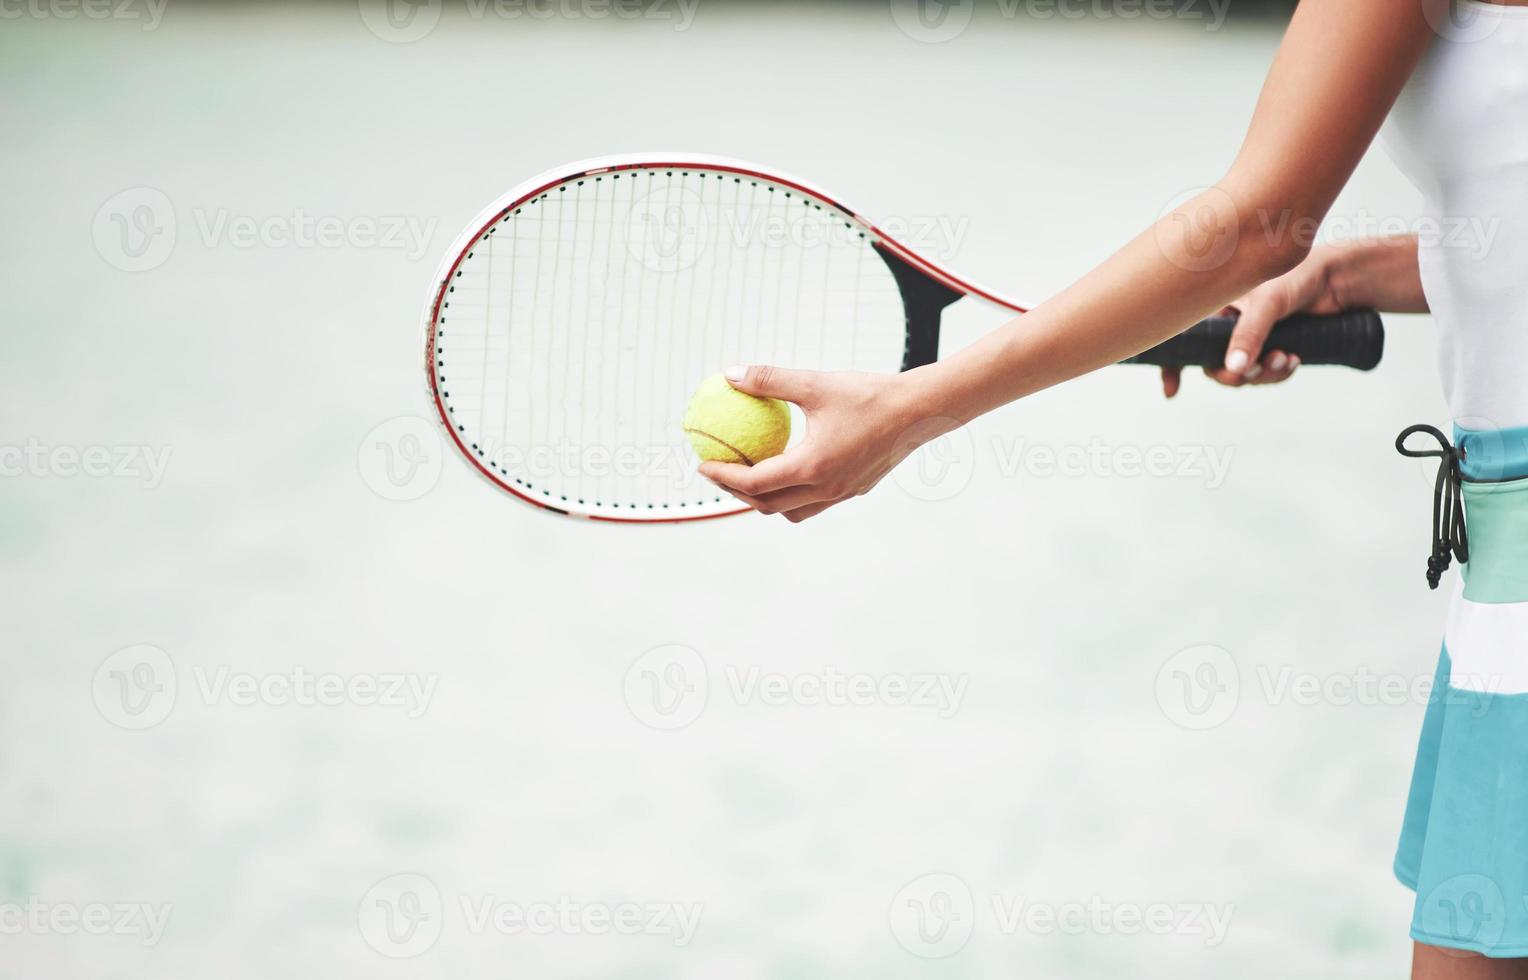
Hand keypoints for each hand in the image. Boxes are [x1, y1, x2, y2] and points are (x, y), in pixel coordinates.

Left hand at [697, 366, 934, 522]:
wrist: (922, 411)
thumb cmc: (870, 394)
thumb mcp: (815, 383)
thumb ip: (770, 380)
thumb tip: (732, 374)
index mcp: (812, 467)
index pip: (753, 483)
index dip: (723, 476)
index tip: (703, 464)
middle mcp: (825, 489)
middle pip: (767, 505)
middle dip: (736, 493)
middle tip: (719, 470)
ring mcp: (842, 493)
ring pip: (792, 511)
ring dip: (765, 500)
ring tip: (749, 476)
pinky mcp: (855, 489)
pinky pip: (813, 503)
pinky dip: (792, 494)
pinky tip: (787, 469)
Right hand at [1161, 246, 1342, 396]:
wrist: (1338, 279)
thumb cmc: (1297, 276)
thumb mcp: (1267, 304)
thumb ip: (1248, 335)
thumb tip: (1234, 370)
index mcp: (1214, 305)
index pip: (1184, 337)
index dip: (1174, 365)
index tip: (1172, 390)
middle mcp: (1228, 322)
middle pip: (1215, 364)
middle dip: (1236, 374)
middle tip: (1259, 369)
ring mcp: (1249, 336)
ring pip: (1242, 372)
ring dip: (1264, 374)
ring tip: (1285, 360)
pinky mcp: (1270, 346)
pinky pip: (1264, 372)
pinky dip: (1278, 372)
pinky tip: (1293, 360)